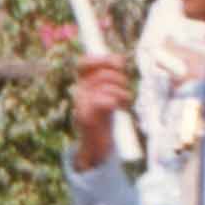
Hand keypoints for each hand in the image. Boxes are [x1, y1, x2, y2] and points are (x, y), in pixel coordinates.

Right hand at [71, 53, 136, 171]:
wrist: (96, 144)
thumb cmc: (104, 115)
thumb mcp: (108, 91)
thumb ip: (112, 75)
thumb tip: (119, 60)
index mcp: (82, 83)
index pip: (84, 63)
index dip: (102, 59)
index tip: (118, 64)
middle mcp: (79, 92)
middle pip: (102, 74)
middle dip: (120, 78)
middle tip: (124, 87)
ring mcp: (81, 105)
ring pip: (106, 87)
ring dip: (122, 91)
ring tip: (125, 99)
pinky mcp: (87, 118)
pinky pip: (104, 101)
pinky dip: (117, 102)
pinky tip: (120, 108)